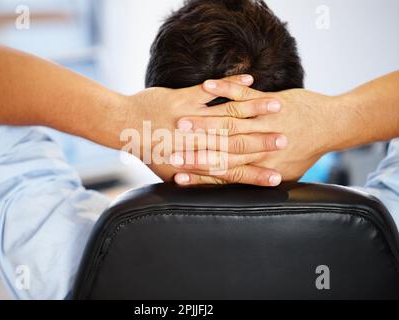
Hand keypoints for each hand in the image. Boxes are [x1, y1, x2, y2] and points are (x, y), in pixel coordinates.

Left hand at [122, 75, 288, 185]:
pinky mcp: (182, 97)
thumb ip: (192, 179)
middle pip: (234, 143)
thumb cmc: (147, 152)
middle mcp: (193, 142)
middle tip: (286, 141)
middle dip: (263, 142)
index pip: (231, 172)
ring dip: (255, 110)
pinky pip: (211, 90)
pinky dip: (232, 85)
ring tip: (279, 108)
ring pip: (227, 114)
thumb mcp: (170, 172)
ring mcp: (189, 117)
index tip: (277, 177)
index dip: (255, 176)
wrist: (123, 126)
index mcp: (193, 162)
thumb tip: (211, 188)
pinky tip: (252, 80)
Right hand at [171, 79, 338, 184]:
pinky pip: (241, 95)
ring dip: (201, 120)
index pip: (221, 171)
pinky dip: (224, 89)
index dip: (196, 173)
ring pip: (225, 121)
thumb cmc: (305, 151)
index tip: (175, 174)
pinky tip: (206, 85)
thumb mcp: (283, 171)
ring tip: (179, 120)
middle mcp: (257, 145)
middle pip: (217, 148)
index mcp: (259, 165)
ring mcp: (261, 121)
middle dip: (191, 150)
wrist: (330, 127)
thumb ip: (258, 177)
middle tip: (166, 150)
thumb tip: (237, 189)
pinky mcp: (266, 102)